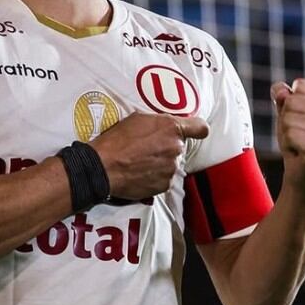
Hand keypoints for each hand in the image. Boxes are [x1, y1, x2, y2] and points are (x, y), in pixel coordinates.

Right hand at [90, 113, 209, 200]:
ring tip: (140, 163)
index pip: (200, 128)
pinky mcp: (164, 185)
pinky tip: (139, 173)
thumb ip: (158, 123)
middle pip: (180, 147)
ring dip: (160, 163)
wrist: (103, 166)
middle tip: (147, 149)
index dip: (197, 129)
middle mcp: (176, 148)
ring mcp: (171, 168)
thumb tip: (164, 127)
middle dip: (167, 147)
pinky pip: (164, 179)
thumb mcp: (137, 119)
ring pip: (171, 164)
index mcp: (172, 128)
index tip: (193, 132)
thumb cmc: (116, 140)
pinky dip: (154, 177)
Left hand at [271, 78, 304, 197]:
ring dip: (287, 133)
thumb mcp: (288, 111)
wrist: (304, 172)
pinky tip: (299, 152)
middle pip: (292, 102)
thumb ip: (283, 95)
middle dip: (287, 119)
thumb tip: (280, 90)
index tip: (301, 119)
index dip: (291, 103)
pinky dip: (288, 144)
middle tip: (298, 134)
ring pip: (288, 118)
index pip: (299, 86)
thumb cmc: (298, 138)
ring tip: (299, 143)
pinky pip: (289, 134)